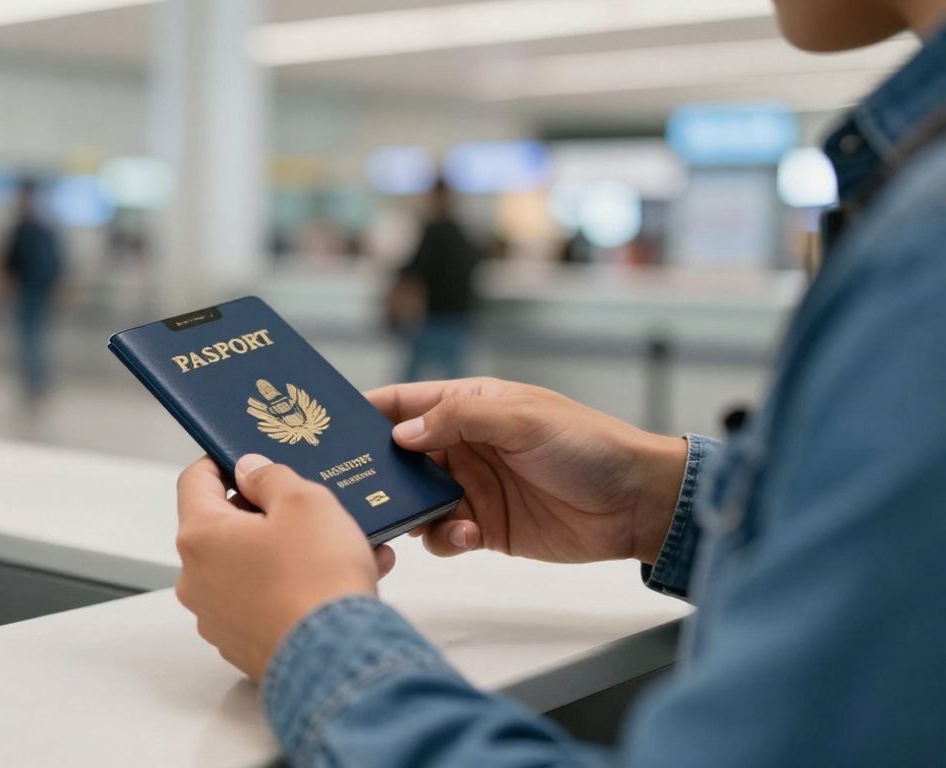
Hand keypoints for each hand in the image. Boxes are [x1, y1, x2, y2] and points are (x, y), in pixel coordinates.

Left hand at [174, 455, 393, 680]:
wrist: (337, 659)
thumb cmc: (316, 580)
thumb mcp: (304, 502)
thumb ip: (271, 476)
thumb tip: (251, 470)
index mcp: (200, 537)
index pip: (194, 481)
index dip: (221, 461)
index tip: (244, 456)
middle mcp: (197, 580)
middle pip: (226, 527)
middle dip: (268, 512)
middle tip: (307, 503)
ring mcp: (218, 617)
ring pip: (252, 566)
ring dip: (291, 551)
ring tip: (344, 543)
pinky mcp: (244, 644)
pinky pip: (267, 601)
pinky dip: (297, 586)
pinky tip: (342, 579)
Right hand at [368, 378, 687, 563]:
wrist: (636, 503)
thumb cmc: (588, 446)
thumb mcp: (523, 419)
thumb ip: (458, 420)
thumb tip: (402, 433)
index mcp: (470, 406)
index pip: (405, 402)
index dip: (368, 411)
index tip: (330, 427)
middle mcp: (463, 445)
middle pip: (399, 456)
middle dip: (379, 472)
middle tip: (356, 489)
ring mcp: (471, 487)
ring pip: (415, 500)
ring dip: (413, 512)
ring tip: (429, 518)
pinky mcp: (484, 527)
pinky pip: (443, 535)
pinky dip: (445, 539)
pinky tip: (471, 536)